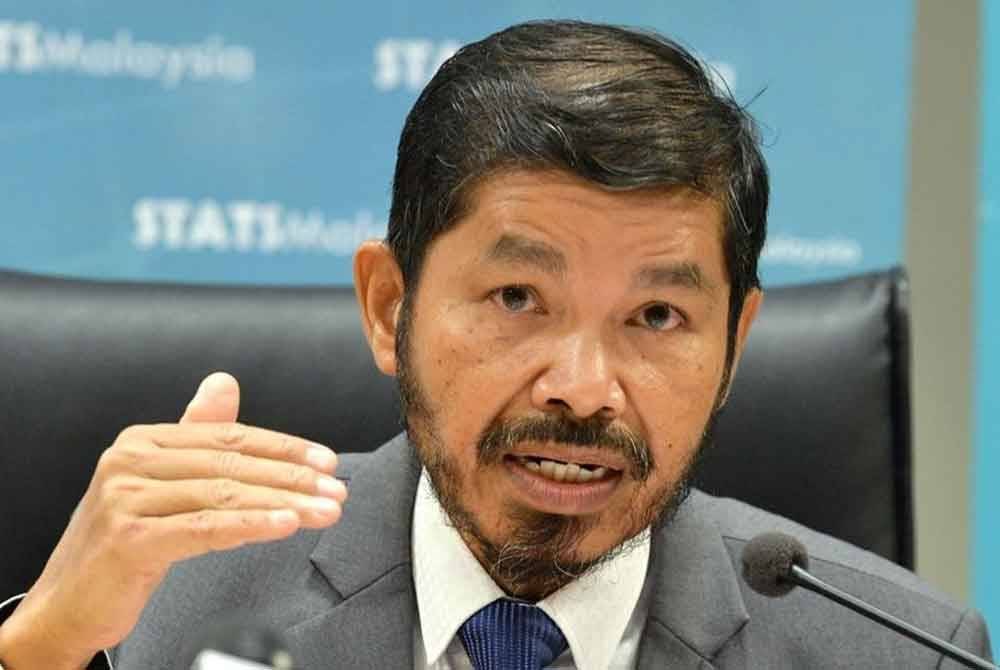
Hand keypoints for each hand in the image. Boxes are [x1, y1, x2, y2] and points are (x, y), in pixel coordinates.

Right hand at [0, 372, 346, 669]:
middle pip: (232, 465)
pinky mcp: (130, 539)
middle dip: (293, 477)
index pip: (229, 437)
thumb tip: (224, 382)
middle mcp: (129, 461)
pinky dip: (253, 525)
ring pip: (225, 495)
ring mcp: (126, 499)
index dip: (284, 448)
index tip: (327, 461)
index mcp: (142, 441)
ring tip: (325, 510)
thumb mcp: (160, 482)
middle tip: (337, 488)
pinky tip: (287, 525)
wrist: (67, 604)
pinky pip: (205, 528)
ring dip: (285, 502)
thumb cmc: (125, 541)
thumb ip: (194, 434)